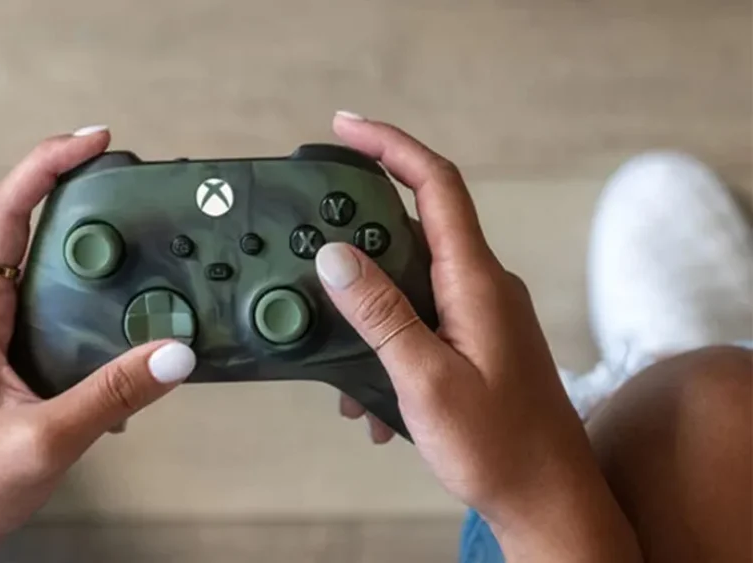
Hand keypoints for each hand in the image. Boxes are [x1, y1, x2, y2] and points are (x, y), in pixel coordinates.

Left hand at [0, 127, 196, 562]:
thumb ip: (112, 394)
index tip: (96, 141)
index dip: (47, 166)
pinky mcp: (13, 359)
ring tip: (141, 232)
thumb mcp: (44, 440)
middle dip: (76, 188)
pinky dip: (94, 297)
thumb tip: (176, 351)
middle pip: (26, 225)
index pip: (6, 214)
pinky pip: (57, 308)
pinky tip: (130, 316)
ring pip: (44, 266)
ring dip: (89, 245)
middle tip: (132, 176)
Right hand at [321, 114, 640, 561]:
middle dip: (358, 240)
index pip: (436, 184)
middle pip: (415, 228)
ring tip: (339, 371)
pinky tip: (368, 401)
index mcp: (477, 281)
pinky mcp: (477, 341)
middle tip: (310, 250)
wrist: (549, 501)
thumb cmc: (497, 446)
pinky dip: (386, 346)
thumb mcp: (425, 380)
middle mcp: (483, 285)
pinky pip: (421, 320)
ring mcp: (482, 313)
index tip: (343, 128)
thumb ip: (380, 313)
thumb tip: (334, 254)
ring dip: (367, 314)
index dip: (390, 146)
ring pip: (410, 284)